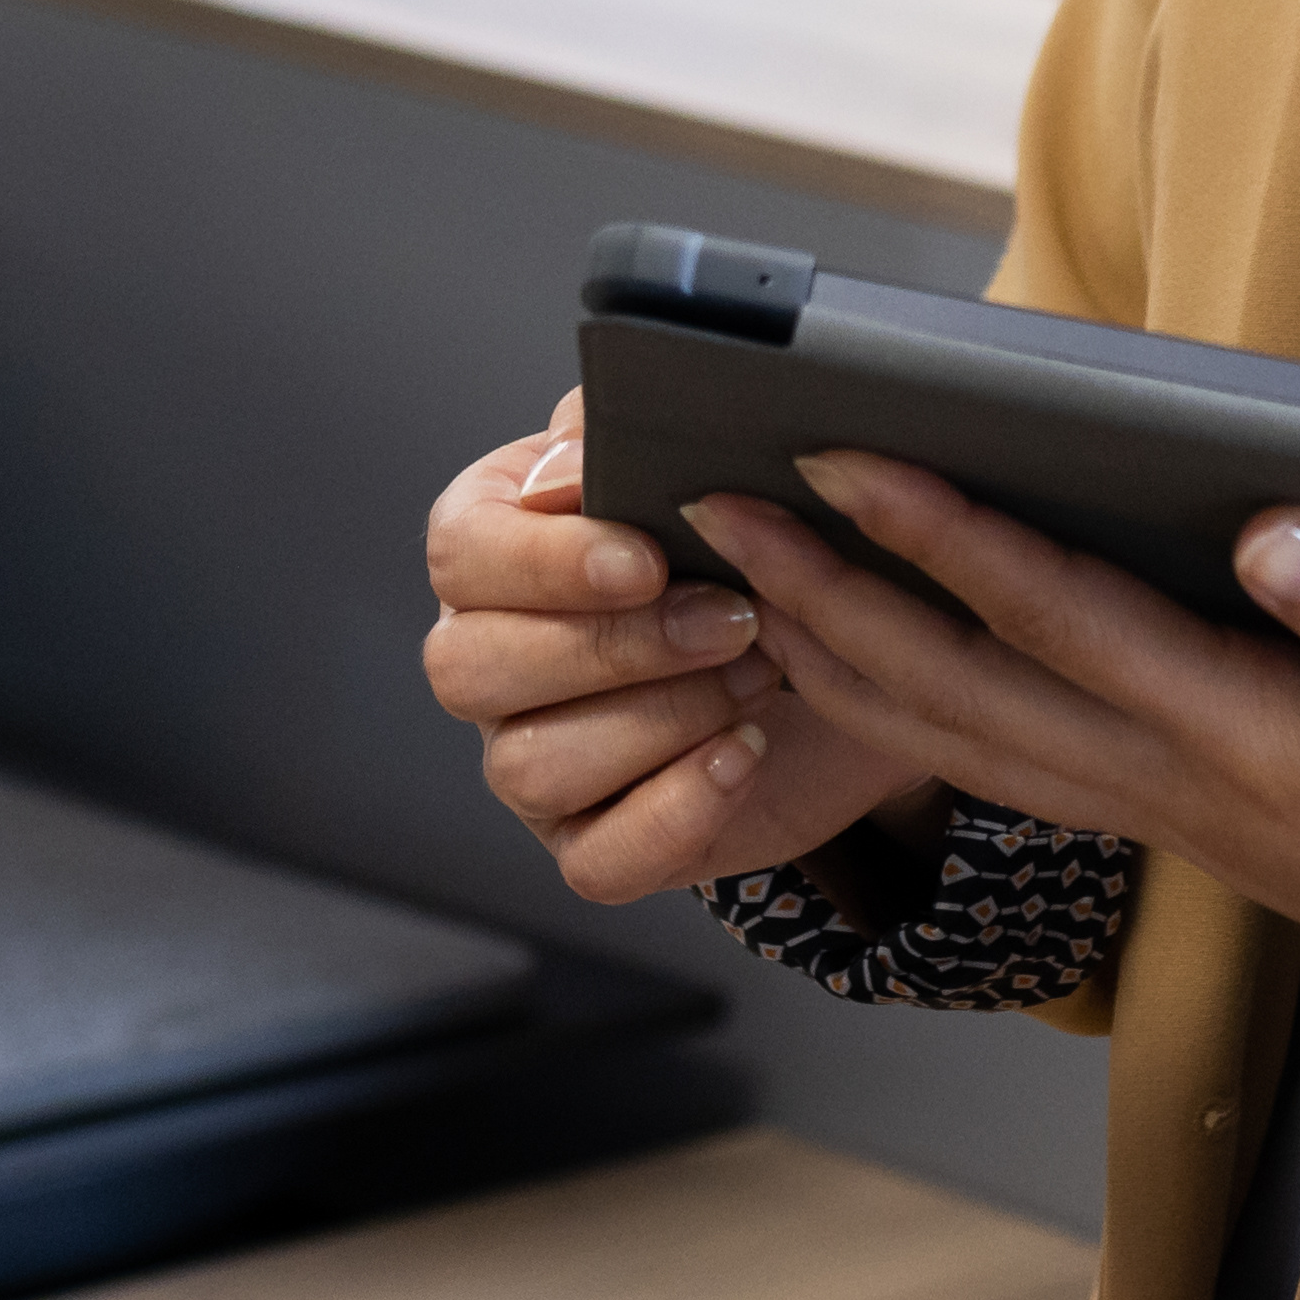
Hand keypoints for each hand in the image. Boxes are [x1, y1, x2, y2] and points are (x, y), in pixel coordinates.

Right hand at [418, 414, 929, 906]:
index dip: (544, 561)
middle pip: (472, 667)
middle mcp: (490, 660)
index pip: (461, 553)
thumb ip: (622, 437)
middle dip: (611, 645)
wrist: (838, 647)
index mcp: (495, 548)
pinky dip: (675, 810)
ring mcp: (528, 762)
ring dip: (657, 719)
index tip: (643, 557)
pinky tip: (744, 752)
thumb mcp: (693, 464)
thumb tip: (574, 458)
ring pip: (529, 766)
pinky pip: (596, 862)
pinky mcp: (590, 843)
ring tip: (759, 673)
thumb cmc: (742, 541)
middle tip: (727, 618)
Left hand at [692, 453, 1299, 1035]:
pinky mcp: (1166, 820)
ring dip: (838, 657)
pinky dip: (903, 713)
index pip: (1060, 622)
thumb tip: (1271, 529)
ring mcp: (1158, 815)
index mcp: (1248, 737)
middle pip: (960, 692)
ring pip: (958, 742)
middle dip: (825, 595)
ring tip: (744, 573)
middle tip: (715, 505)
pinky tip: (856, 665)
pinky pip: (998, 767)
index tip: (846, 457)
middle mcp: (1173, 786)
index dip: (945, 538)